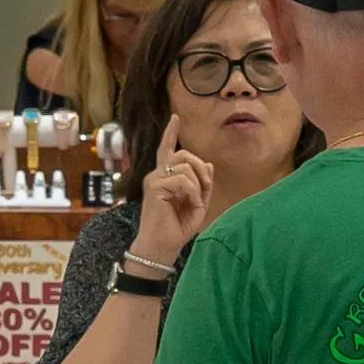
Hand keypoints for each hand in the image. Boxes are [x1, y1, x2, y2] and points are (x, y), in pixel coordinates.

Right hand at [137, 137, 212, 264]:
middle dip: (201, 167)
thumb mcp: (198, 204)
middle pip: (184, 154)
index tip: (175, 117)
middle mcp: (157, 175)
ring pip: (185, 166)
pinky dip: (194, 192)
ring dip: (198, 184)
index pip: (167, 150)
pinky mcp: (154, 187)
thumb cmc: (177, 228)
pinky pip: (183, 180)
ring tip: (196, 201)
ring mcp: (154, 179)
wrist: (162, 246)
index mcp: (165, 177)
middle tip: (205, 186)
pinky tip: (193, 204)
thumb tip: (209, 164)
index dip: (171, 133)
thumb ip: (203, 185)